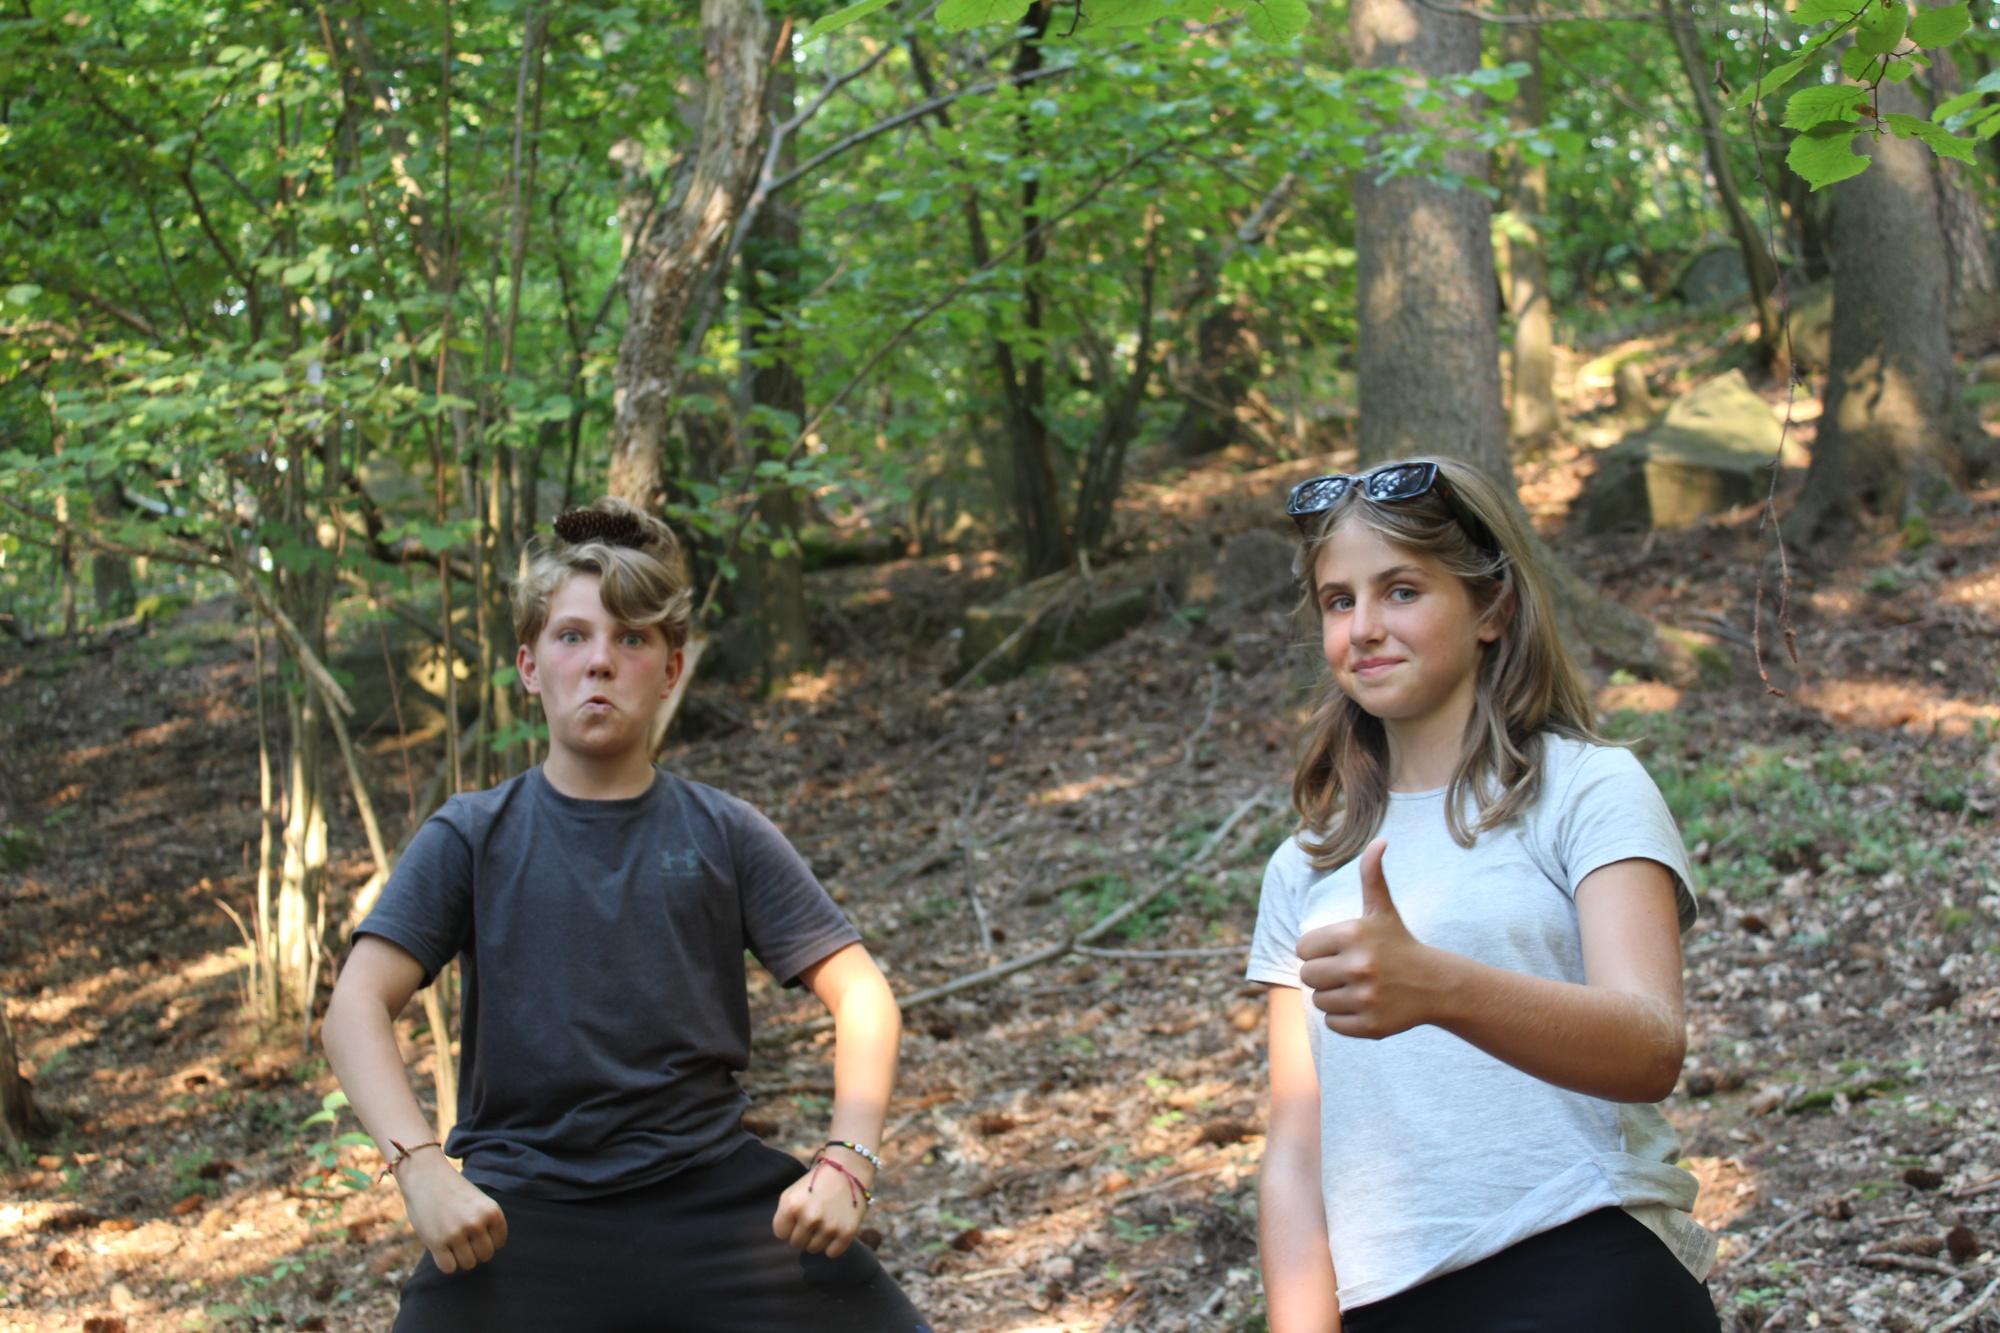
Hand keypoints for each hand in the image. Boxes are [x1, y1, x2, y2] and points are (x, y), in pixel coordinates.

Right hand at [396, 1149, 508, 1274]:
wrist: (425, 1176)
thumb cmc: (453, 1191)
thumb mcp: (478, 1202)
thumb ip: (486, 1224)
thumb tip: (485, 1255)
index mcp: (492, 1212)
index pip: (499, 1243)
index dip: (487, 1240)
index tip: (474, 1232)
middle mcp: (477, 1223)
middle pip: (485, 1256)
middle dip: (474, 1250)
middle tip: (461, 1238)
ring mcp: (457, 1234)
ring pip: (468, 1264)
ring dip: (459, 1257)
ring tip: (451, 1242)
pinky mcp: (437, 1242)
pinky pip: (449, 1268)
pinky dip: (445, 1263)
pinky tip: (440, 1249)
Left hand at [772, 1149, 871, 1257]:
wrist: (847, 1169)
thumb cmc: (816, 1183)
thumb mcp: (792, 1193)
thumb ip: (784, 1217)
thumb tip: (786, 1243)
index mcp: (791, 1206)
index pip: (781, 1234)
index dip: (789, 1225)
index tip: (798, 1216)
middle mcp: (809, 1217)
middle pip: (796, 1243)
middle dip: (803, 1233)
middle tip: (813, 1218)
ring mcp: (829, 1226)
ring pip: (813, 1249)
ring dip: (817, 1238)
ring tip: (825, 1220)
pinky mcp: (847, 1232)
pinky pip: (832, 1253)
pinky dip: (833, 1245)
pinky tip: (835, 1229)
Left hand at [1295, 839, 1437, 1039]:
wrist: (1435, 984)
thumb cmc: (1398, 943)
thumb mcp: (1383, 909)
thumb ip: (1371, 875)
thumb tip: (1379, 841)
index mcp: (1352, 935)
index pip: (1302, 949)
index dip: (1318, 950)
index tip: (1341, 950)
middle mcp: (1358, 966)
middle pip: (1307, 977)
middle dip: (1324, 974)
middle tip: (1350, 970)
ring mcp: (1365, 998)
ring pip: (1319, 1002)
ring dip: (1334, 997)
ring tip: (1360, 987)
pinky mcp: (1371, 1026)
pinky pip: (1332, 1024)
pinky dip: (1345, 1019)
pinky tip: (1367, 1005)